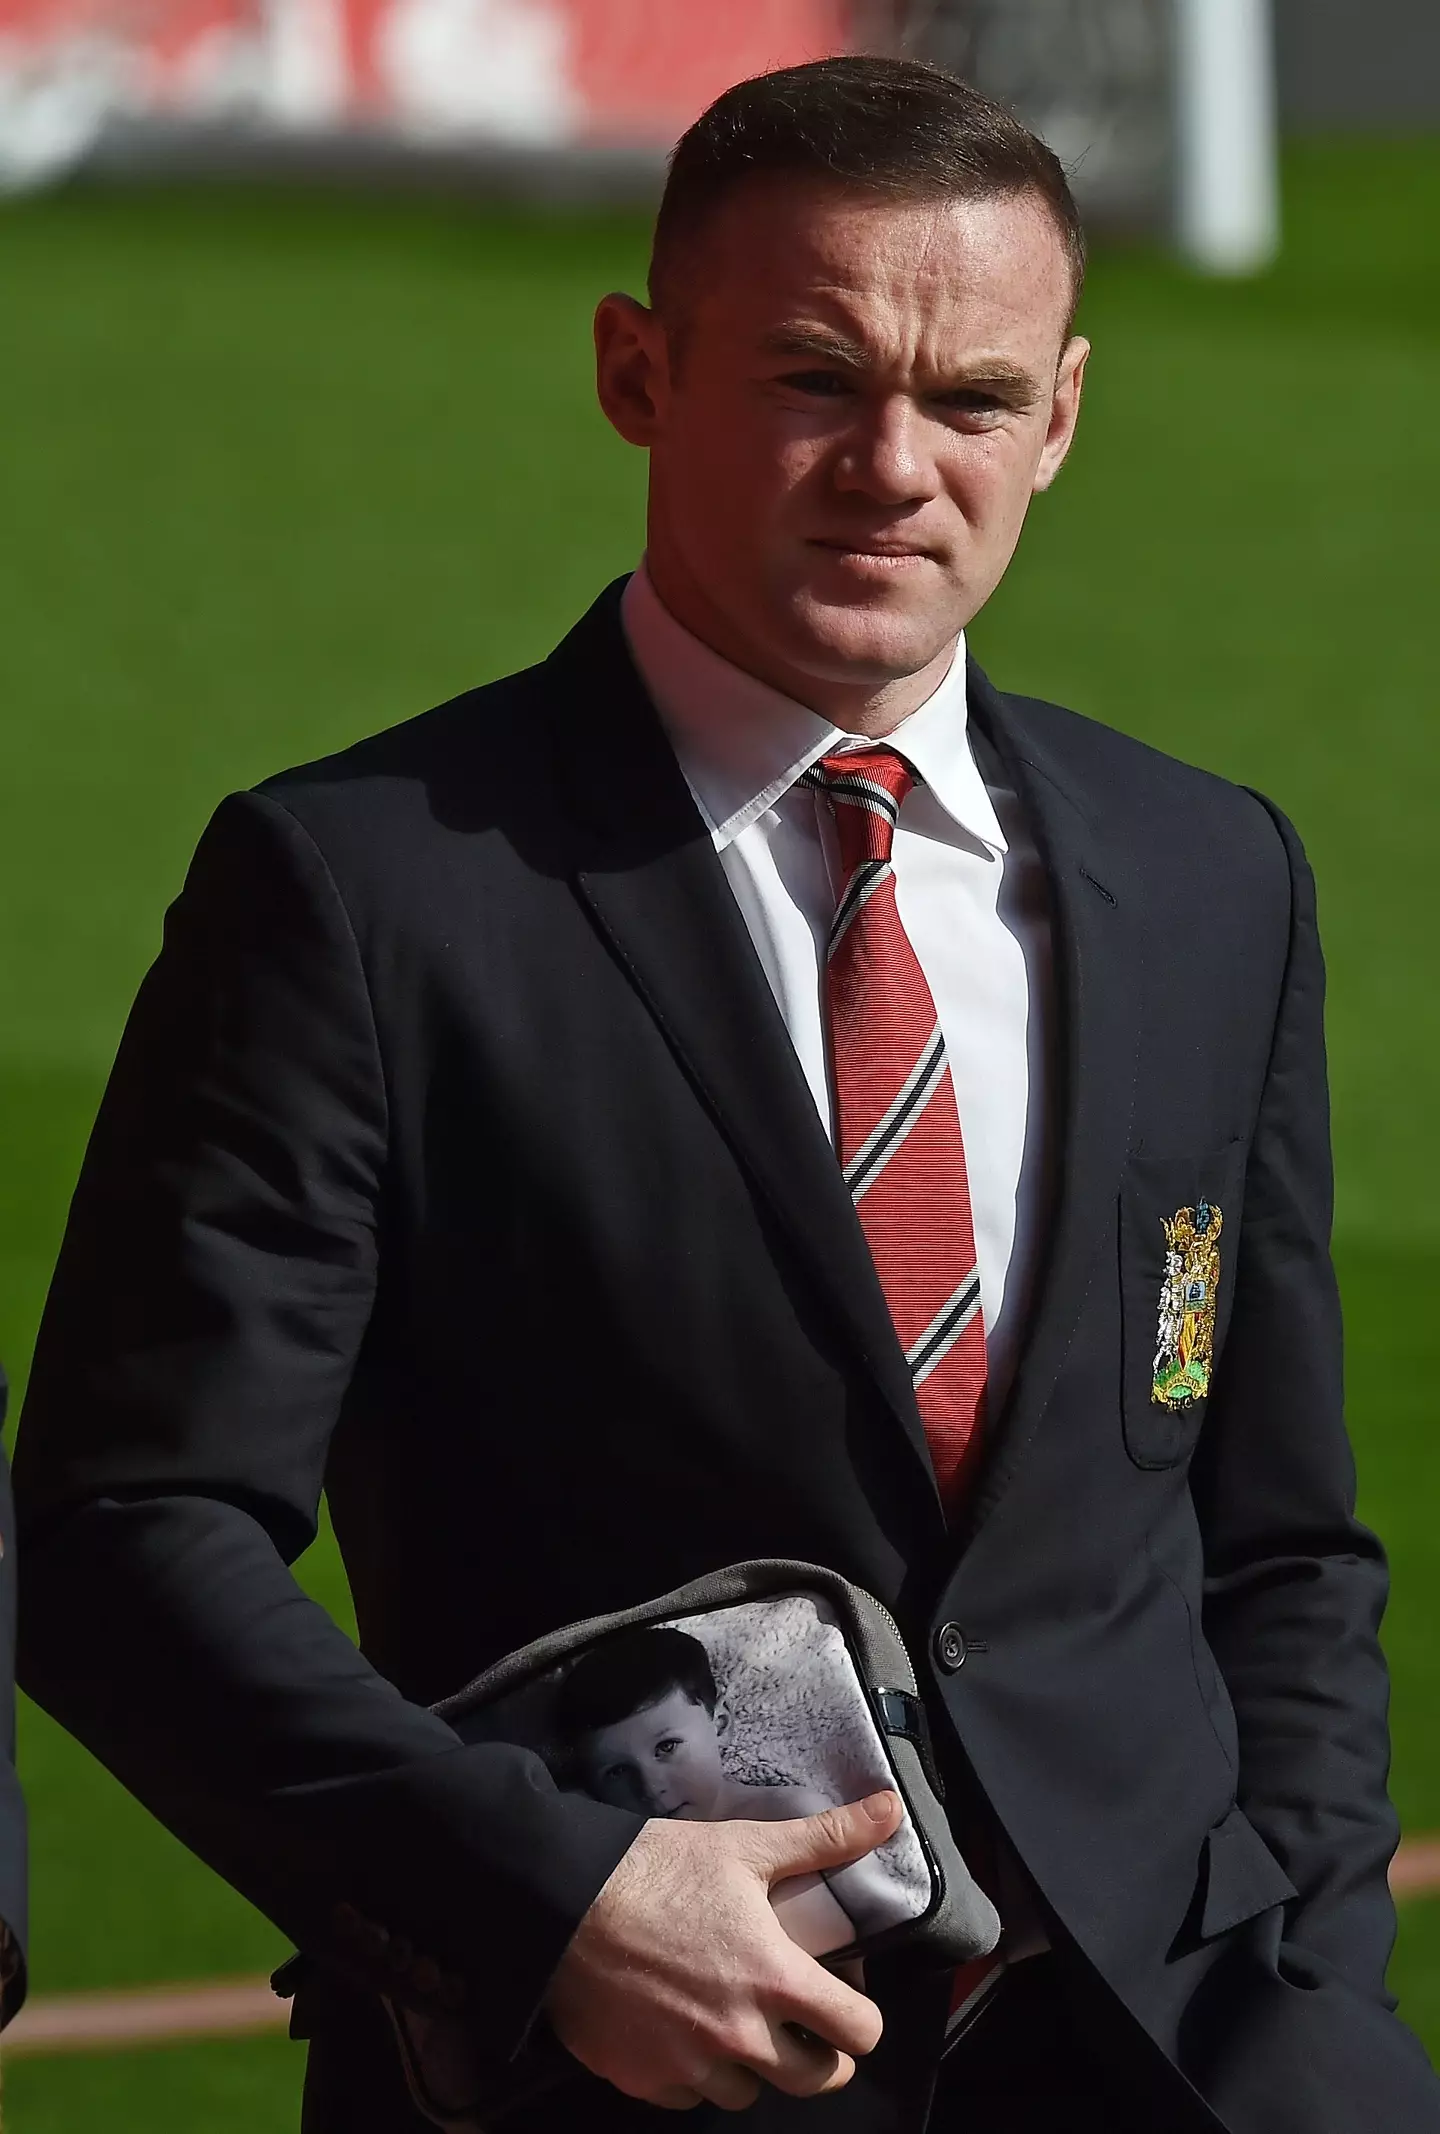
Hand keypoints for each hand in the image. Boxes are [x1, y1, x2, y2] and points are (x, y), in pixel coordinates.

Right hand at [544, 1790, 900, 2110]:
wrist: (564, 1900)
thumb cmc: (660, 1868)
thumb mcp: (746, 1846)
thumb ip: (824, 1838)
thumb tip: (890, 1809)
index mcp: (774, 1979)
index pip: (859, 2034)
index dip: (862, 2018)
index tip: (844, 1998)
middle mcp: (740, 2037)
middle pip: (817, 2082)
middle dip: (820, 2054)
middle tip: (800, 2019)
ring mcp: (690, 2067)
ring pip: (750, 2093)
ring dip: (753, 2065)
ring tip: (734, 2017)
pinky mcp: (643, 2081)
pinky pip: (690, 2098)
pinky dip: (695, 2073)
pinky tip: (682, 2028)